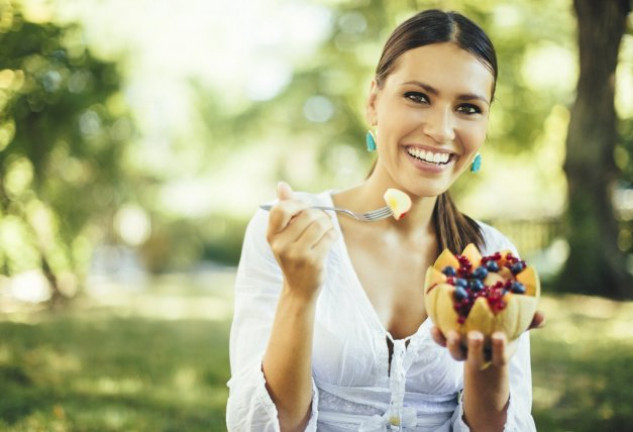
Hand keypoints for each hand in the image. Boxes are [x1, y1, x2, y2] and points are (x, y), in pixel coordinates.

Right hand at [266, 182, 338, 300]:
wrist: (299, 288)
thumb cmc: (293, 255)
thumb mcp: (284, 234)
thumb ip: (285, 208)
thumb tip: (282, 185)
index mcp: (271, 235)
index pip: (281, 209)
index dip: (297, 204)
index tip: (304, 209)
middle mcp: (281, 245)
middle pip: (307, 214)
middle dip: (318, 214)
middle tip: (320, 221)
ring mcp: (297, 254)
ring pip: (320, 224)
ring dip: (328, 224)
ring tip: (326, 230)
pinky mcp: (313, 262)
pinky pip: (329, 236)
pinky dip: (333, 234)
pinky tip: (330, 239)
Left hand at [430, 311, 545, 368]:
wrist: (484, 333)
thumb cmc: (504, 327)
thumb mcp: (517, 325)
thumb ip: (529, 321)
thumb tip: (542, 316)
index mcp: (496, 354)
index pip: (499, 358)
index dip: (499, 350)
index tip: (500, 336)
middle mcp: (478, 355)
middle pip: (475, 358)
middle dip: (474, 348)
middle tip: (475, 335)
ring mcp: (462, 350)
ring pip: (456, 354)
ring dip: (452, 345)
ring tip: (451, 333)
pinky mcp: (448, 342)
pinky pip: (441, 342)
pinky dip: (437, 337)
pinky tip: (433, 327)